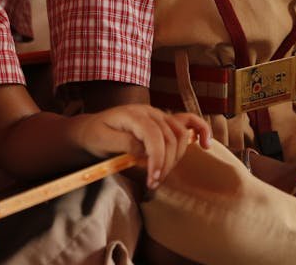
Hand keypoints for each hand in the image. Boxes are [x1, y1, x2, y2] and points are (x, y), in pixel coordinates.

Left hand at [72, 105, 211, 188]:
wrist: (90, 129)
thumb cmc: (95, 135)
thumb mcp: (103, 141)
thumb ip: (125, 144)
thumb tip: (146, 151)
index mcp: (134, 114)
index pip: (155, 136)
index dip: (157, 160)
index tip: (152, 180)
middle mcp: (150, 112)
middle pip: (171, 138)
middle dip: (165, 164)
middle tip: (153, 183)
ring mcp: (159, 115)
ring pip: (180, 135)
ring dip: (175, 158)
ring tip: (161, 175)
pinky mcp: (164, 122)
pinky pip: (188, 122)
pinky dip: (200, 130)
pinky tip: (205, 144)